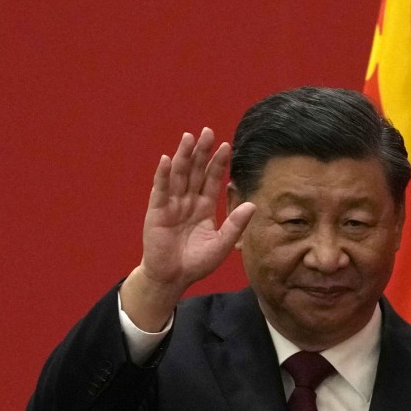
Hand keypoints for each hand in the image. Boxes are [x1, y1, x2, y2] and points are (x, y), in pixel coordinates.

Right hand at [120, 128, 255, 330]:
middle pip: (195, 171)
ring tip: (189, 137)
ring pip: (179, 175)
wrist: (173, 278)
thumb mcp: (222, 244)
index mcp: (204, 207)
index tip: (226, 146)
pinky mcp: (156, 212)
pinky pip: (160, 190)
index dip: (218, 163)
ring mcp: (171, 204)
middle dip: (201, 152)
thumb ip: (235, 225)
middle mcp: (187, 201)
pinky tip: (168, 159)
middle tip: (208, 131)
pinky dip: (164, 175)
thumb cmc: (196, 262)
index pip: (212, 179)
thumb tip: (253, 204)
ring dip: (183, 156)